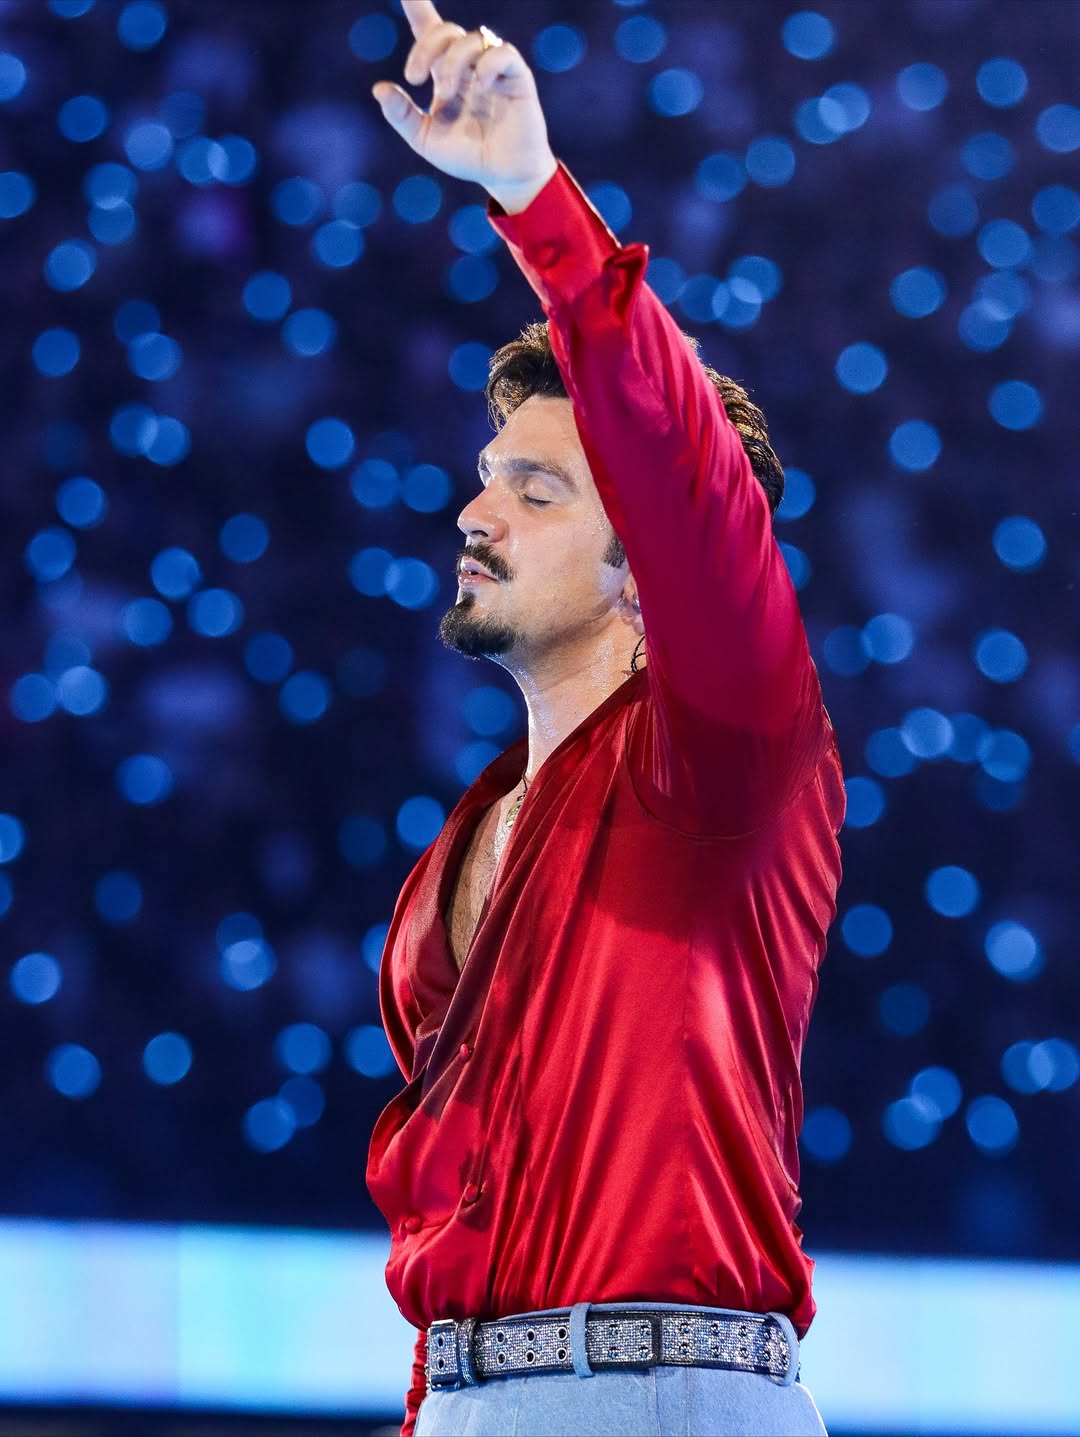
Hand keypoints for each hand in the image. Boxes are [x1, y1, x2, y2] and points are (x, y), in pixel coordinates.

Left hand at [372, 1, 557, 213]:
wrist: (504, 177)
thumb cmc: (468, 157)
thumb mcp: (425, 140)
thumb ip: (401, 116)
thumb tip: (379, 88)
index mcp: (446, 73)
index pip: (430, 30)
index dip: (417, 7)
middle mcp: (469, 65)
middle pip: (446, 31)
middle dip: (425, 47)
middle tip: (413, 78)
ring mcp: (494, 69)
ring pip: (471, 39)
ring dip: (452, 62)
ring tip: (447, 93)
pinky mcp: (517, 78)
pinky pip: (502, 53)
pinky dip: (487, 65)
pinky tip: (480, 87)